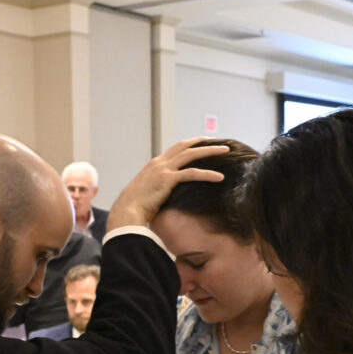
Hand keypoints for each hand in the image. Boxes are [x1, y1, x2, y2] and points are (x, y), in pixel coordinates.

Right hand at [107, 138, 227, 229]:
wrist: (127, 211)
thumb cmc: (136, 207)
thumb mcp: (149, 192)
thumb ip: (160, 188)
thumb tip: (170, 194)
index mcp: (154, 164)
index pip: (176, 149)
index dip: (191, 145)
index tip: (204, 144)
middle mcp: (159, 163)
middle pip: (185, 146)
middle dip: (204, 142)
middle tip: (220, 142)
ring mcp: (163, 169)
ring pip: (191, 154)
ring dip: (210, 151)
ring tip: (226, 151)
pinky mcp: (167, 179)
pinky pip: (192, 174)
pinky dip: (207, 174)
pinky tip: (219, 177)